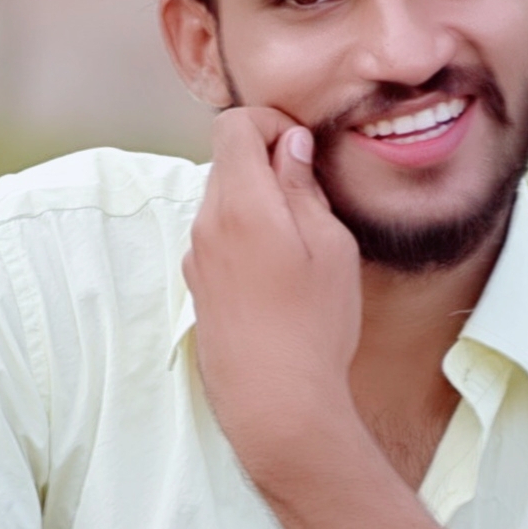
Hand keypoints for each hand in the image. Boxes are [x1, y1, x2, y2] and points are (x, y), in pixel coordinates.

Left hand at [183, 107, 362, 485]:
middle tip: (308, 196)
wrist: (276, 404)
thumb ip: (303, 187)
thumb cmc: (314, 328)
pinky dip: (243, 235)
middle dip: (265, 163)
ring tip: (297, 242)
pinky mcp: (197, 287)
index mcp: (241, 205)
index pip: (232, 126)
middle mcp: (207, 226)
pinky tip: (276, 275)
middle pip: (225, 161)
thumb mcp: (331, 247)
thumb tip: (289, 146)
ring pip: (221, 202)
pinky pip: (217, 239)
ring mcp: (196, 258)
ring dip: (255, 203)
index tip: (301, 147)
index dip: (269, 124)